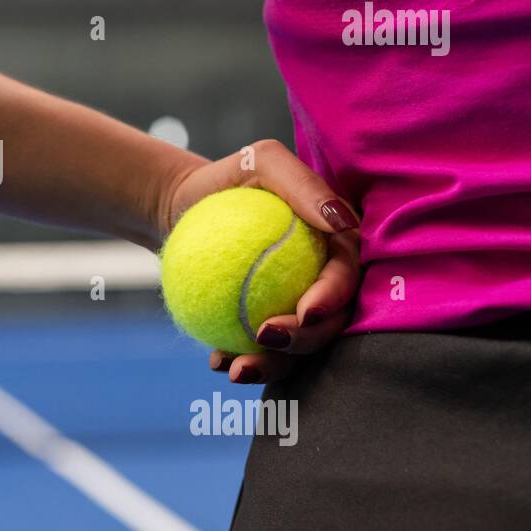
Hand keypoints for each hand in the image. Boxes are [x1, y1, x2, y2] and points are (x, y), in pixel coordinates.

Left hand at [165, 139, 360, 385]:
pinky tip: (215, 362)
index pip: (345, 279)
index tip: (304, 311)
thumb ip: (302, 184)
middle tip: (266, 336)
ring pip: (294, 347)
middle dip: (305, 341)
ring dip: (272, 366)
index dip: (332, 300)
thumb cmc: (229, 179)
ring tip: (236, 369)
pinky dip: (236, 358)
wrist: (184, 206)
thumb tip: (340, 222)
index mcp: (336, 247)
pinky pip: (255, 350)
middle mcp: (322, 283)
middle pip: (328, 323)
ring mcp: (292, 307)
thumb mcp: (263, 161)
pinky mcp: (262, 324)